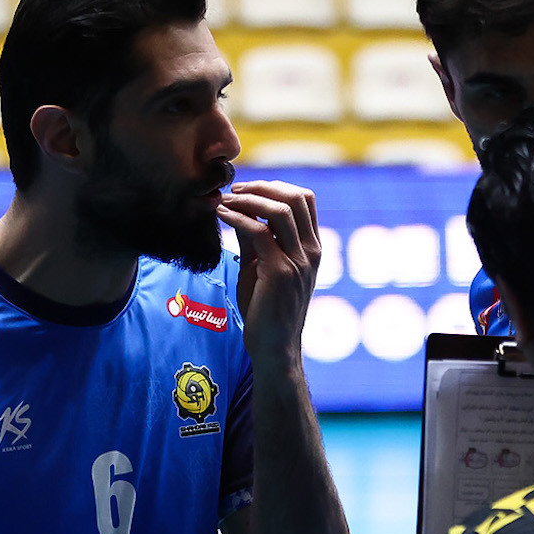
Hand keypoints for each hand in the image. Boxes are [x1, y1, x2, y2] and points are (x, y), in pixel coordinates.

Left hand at [217, 180, 321, 368]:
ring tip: (225, 200)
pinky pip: (258, 231)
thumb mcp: (263, 268)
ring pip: (279, 210)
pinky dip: (237, 217)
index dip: (276, 186)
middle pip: (295, 197)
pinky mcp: (280, 272)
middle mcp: (311, 252)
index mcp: (312, 248)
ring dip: (248, 198)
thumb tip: (240, 211)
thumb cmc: (266, 310)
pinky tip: (221, 215)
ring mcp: (299, 262)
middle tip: (234, 189)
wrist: (273, 347)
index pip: (305, 200)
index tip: (248, 190)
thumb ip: (256, 241)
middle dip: (262, 186)